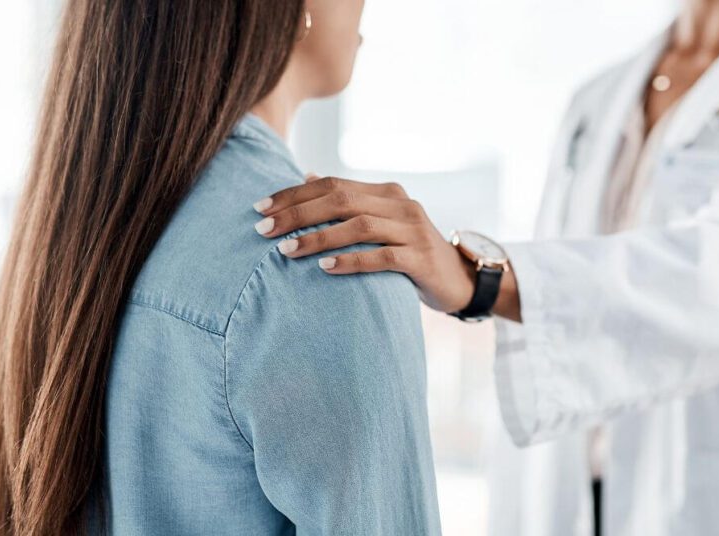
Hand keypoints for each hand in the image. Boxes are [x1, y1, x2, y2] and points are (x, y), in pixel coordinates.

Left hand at [252, 175, 476, 312]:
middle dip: (297, 214)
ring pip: (359, 226)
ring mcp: (414, 229)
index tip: (259, 208)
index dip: (293, 194)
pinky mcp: (421, 258)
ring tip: (286, 251)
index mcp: (386, 192)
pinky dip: (351, 261)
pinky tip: (325, 268)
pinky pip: (382, 256)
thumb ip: (350, 202)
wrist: (459, 280)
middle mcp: (401, 204)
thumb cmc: (411, 253)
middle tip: (263, 230)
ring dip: (318, 237)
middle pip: (341, 200)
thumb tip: (308, 175)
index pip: (332, 184)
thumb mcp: (381, 223)